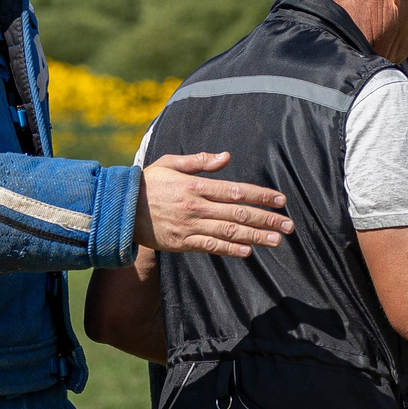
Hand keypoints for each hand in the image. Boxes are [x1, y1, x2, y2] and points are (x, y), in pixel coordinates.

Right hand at [136, 152, 293, 256]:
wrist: (119, 209)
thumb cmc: (147, 183)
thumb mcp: (170, 163)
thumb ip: (199, 161)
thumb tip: (226, 157)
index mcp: (195, 185)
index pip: (235, 190)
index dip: (260, 195)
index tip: (281, 200)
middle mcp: (195, 206)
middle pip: (238, 213)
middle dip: (266, 219)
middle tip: (288, 225)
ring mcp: (189, 226)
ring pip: (229, 232)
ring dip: (255, 236)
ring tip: (277, 240)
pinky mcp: (182, 243)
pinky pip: (211, 247)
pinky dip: (230, 249)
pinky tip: (248, 251)